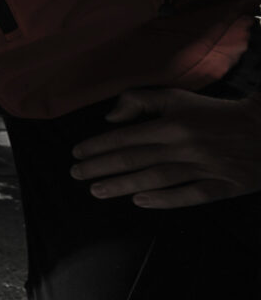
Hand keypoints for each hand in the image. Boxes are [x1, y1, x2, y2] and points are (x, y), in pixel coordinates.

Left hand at [69, 87, 260, 208]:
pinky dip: (164, 200)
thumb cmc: (215, 113)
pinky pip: (190, 196)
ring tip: (97, 190)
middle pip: (135, 159)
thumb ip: (142, 100)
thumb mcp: (179, 98)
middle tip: (76, 175)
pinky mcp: (223, 185)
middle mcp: (186, 145)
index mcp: (174, 123)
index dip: (98, 146)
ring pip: (156, 178)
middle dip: (101, 168)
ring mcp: (205, 167)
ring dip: (123, 186)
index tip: (77, 154)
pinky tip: (139, 201)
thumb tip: (111, 116)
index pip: (127, 137)